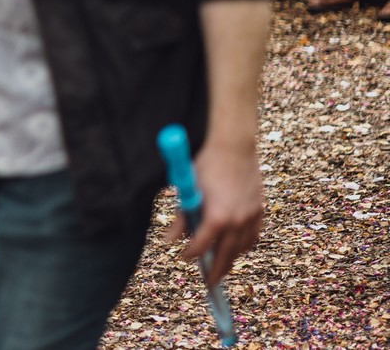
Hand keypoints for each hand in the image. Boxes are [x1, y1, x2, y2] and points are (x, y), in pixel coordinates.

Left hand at [170, 138, 263, 285]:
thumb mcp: (187, 190)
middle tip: (209, 283)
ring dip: (231, 259)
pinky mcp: (260, 210)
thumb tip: (169, 240)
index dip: (191, 255)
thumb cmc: (205, 165)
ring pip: (242, 248)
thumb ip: (181, 218)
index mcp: (217, 216)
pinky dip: (245, 246)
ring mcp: (251, 216)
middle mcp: (237, 221)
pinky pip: (254, 236)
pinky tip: (238, 248)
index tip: (184, 258)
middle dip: (216, 270)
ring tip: (222, 267)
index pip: (201, 246)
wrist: (234, 146)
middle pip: (225, 255)